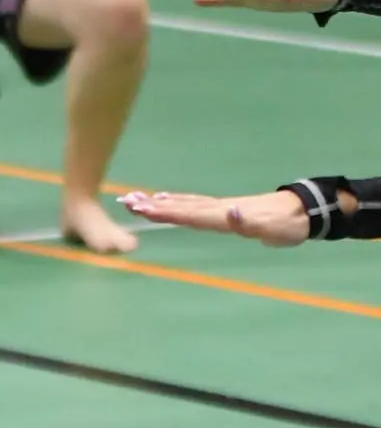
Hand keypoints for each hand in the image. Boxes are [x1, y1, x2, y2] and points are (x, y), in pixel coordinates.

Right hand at [118, 188, 308, 243]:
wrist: (301, 212)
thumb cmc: (286, 226)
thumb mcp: (271, 230)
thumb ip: (249, 222)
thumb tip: (230, 212)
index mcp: (223, 216)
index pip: (189, 214)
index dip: (165, 212)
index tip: (141, 209)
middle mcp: (216, 209)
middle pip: (179, 206)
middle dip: (151, 206)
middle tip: (125, 202)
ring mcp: (217, 207)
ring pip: (182, 203)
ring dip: (157, 202)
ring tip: (134, 199)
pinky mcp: (221, 209)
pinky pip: (191, 204)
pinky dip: (174, 201)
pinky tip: (163, 198)